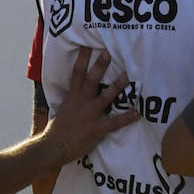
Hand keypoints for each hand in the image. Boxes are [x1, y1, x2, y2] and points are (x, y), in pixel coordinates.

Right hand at [43, 48, 139, 165]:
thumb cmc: (57, 129)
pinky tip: (138, 113)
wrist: (55, 146)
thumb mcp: (61, 109)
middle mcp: (82, 102)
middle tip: (108, 53)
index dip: (82, 59)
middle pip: (91, 79)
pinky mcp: (98, 128)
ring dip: (117, 86)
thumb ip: (70, 100)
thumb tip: (74, 92)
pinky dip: (127, 117)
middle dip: (100, 66)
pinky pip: (116, 122)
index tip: (87, 47)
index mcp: (72, 96)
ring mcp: (91, 114)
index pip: (76, 73)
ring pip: (106, 97)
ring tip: (128, 77)